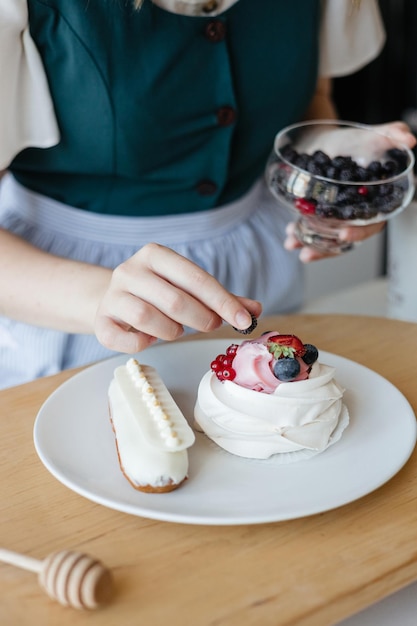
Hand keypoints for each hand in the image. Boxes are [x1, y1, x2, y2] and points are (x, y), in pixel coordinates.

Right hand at [95, 243, 261, 352]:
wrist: (111, 300)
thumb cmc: (157, 293)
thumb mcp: (188, 288)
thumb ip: (220, 298)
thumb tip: (255, 309)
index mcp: (155, 255)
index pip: (196, 278)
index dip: (223, 302)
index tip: (244, 320)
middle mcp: (130, 270)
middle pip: (175, 300)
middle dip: (201, 318)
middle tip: (210, 325)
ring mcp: (112, 295)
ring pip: (150, 319)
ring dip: (171, 331)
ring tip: (174, 329)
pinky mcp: (101, 321)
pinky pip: (128, 340)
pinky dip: (144, 343)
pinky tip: (148, 337)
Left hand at [284, 120, 415, 261]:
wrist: (326, 140)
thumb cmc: (353, 139)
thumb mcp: (373, 134)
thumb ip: (392, 134)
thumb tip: (409, 139)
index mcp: (377, 201)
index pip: (373, 223)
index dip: (360, 230)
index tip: (343, 233)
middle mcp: (358, 214)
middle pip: (346, 237)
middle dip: (328, 248)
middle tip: (309, 252)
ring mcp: (338, 217)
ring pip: (327, 238)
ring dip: (309, 244)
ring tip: (291, 244)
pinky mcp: (321, 217)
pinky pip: (313, 231)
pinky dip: (300, 235)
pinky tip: (288, 236)